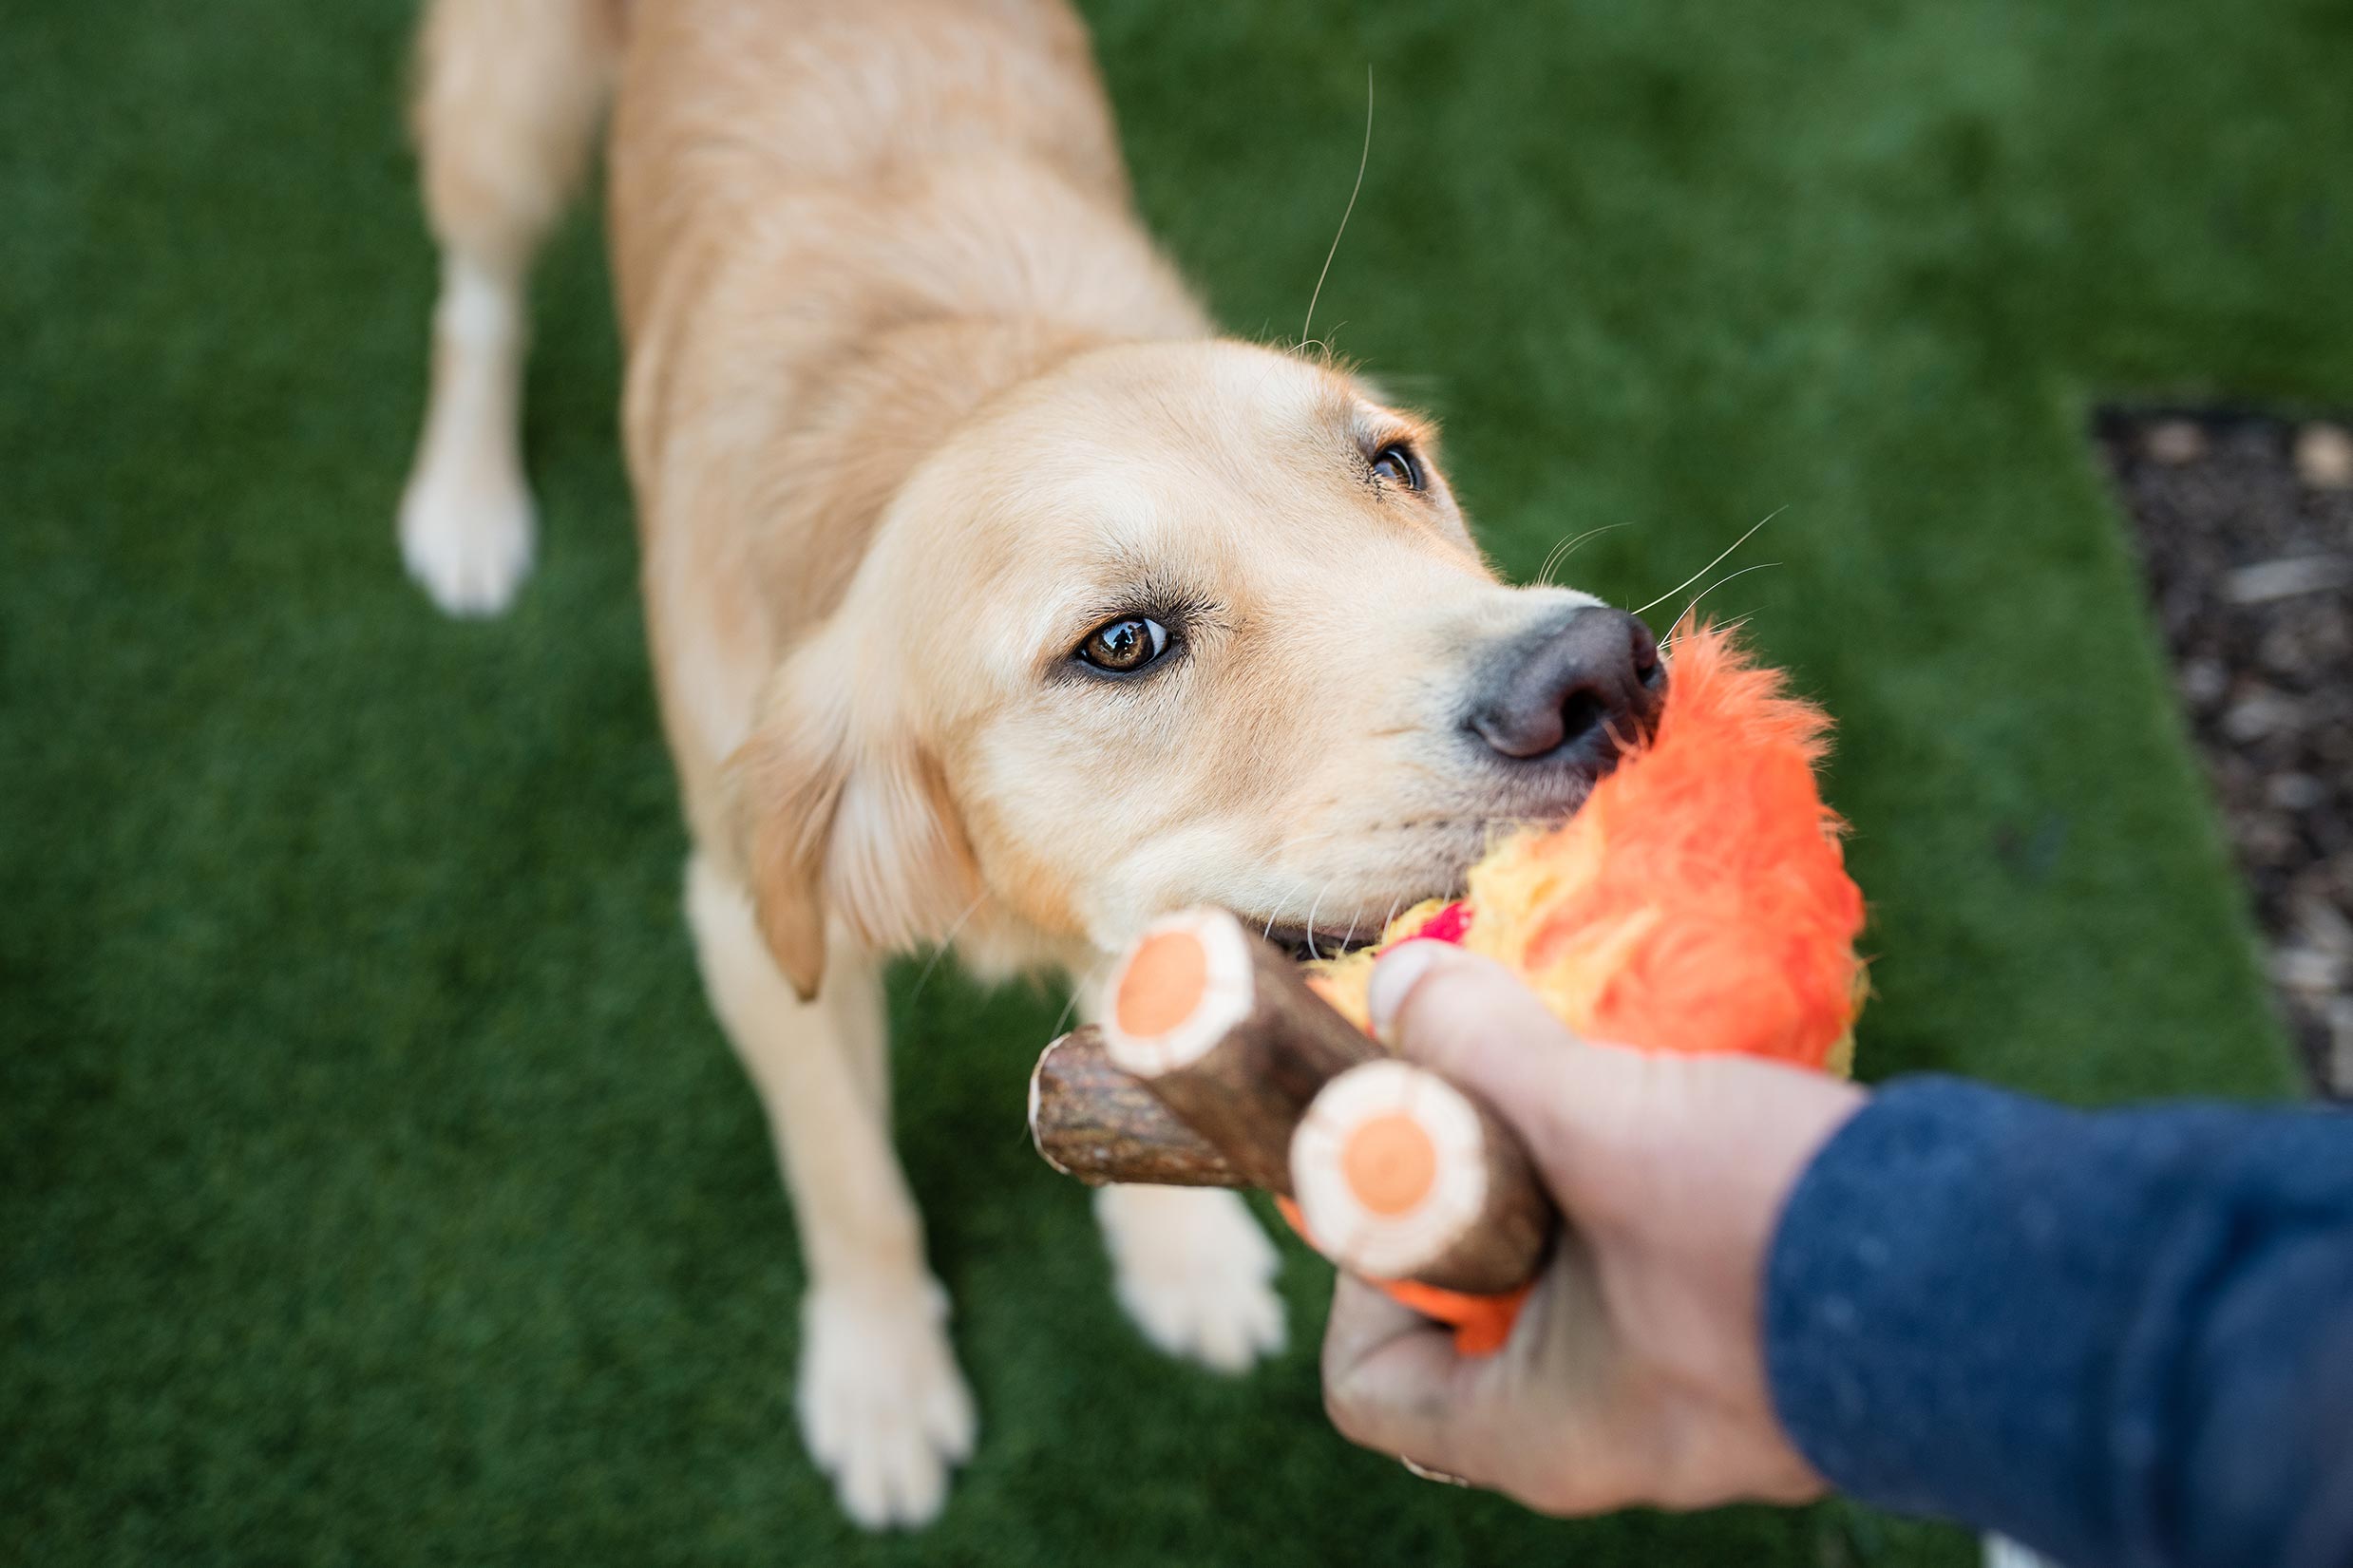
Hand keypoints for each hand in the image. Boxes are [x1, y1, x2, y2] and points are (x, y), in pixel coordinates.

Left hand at [1320, 941, 1864, 1513]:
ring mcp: (1705, 1402)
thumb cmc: (1776, 1233)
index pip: (1372, 1386)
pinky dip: (1654, 1189)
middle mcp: (1614, 1438)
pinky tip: (1680, 1104)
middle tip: (1501, 1094)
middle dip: (1479, 1193)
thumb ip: (1487, 1051)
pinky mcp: (1777, 1347)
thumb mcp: (1602, 1121)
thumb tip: (1400, 985)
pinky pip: (1670, 1270)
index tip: (1404, 1163)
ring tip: (1596, 1083)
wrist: (2011, 1279)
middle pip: (1477, 1321)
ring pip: (1583, 1285)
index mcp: (1540, 1434)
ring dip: (1575, 1177)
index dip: (1358, 1271)